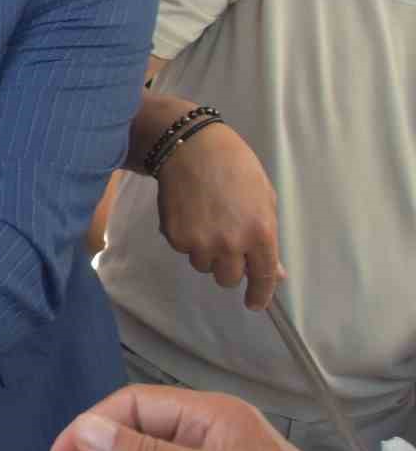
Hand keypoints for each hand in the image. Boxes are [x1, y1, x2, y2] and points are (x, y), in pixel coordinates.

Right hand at [155, 122, 282, 308]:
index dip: (260, 294)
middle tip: (226, 247)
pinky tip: (189, 214)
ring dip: (206, 252)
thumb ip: (267, 238)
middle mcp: (230, 243)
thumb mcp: (263, 200)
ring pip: (204, 265)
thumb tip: (274, 272)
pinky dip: (187, 239)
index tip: (255, 303)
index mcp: (259, 233)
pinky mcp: (175, 236)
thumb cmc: (235, 167)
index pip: (263, 276)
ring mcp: (200, 241)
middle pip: (228, 278)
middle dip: (229, 268)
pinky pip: (183, 249)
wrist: (192, 147)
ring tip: (205, 222)